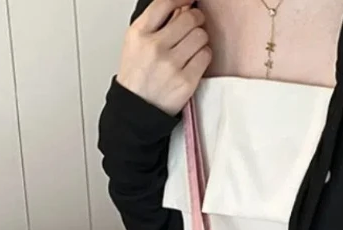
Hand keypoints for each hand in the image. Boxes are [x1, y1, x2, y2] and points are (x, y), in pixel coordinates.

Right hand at [117, 0, 210, 115]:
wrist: (138, 106)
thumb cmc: (138, 74)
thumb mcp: (136, 42)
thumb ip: (156, 23)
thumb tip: (181, 7)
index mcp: (139, 33)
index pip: (165, 3)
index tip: (189, 0)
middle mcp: (155, 46)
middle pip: (189, 18)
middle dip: (196, 19)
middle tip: (195, 24)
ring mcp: (171, 64)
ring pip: (201, 36)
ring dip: (201, 38)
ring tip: (193, 45)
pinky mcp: (186, 80)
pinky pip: (206, 56)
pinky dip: (204, 55)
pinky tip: (196, 59)